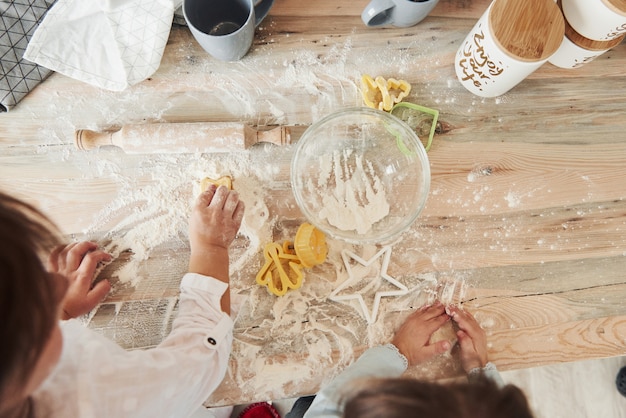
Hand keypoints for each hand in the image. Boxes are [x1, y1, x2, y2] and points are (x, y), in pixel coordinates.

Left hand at [48, 241, 111, 319]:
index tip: (106, 256)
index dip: (101, 254)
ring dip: (74, 245)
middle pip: (77, 250)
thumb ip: (101, 291)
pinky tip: (63, 248)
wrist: (54, 311)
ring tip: (81, 245)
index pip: (92, 258)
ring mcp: (60, 271)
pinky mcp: (52, 272)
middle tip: (94, 245)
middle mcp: (70, 272)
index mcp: (81, 278)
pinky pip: (52, 257)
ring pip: (65, 251)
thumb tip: (107, 282)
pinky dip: (58, 250)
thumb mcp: (91, 302)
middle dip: (87, 245)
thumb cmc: (71, 307)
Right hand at [188, 185, 244, 314]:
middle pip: (221, 192)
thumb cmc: (199, 236)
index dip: (210, 189)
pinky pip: (240, 208)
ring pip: (232, 197)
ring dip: (232, 194)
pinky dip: (240, 204)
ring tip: (231, 195)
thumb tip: (209, 193)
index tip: (212, 188)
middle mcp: (213, 212)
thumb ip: (200, 206)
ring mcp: (225, 218)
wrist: (209, 251)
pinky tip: (237, 204)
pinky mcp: (234, 224)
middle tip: (223, 190)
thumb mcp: (193, 220)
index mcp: (200, 210)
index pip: (206, 193)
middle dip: (222, 189)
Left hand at [391, 302, 451, 365]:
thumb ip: (437, 348)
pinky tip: (425, 307)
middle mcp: (418, 323)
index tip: (449, 315)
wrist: (397, 353)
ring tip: (438, 303)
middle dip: (440, 309)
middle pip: (432, 313)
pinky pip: (416, 312)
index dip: (444, 318)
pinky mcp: (408, 322)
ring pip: (424, 311)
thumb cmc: (410, 354)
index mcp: (425, 329)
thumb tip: (447, 344)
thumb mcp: (426, 354)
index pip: (437, 321)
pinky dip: (422, 308)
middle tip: (446, 307)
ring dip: (432, 307)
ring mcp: (412, 321)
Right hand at [449, 306, 488, 372]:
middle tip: (449, 306)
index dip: (457, 315)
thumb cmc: (472, 362)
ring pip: (470, 318)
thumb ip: (464, 342)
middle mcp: (479, 332)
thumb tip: (460, 332)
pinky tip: (463, 313)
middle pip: (467, 318)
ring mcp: (479, 332)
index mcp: (476, 335)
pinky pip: (471, 321)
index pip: (465, 322)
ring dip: (461, 312)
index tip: (450, 310)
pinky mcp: (477, 334)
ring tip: (453, 307)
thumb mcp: (467, 354)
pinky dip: (465, 316)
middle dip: (458, 311)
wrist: (480, 368)